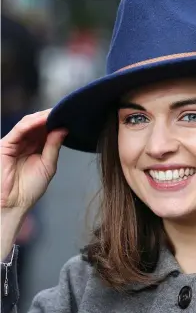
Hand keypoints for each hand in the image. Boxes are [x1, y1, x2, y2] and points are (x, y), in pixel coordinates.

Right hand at [1, 109, 66, 257]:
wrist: (15, 203)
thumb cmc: (30, 188)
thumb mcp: (48, 165)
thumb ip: (54, 146)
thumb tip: (63, 129)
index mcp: (37, 148)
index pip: (47, 130)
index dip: (57, 122)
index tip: (71, 116)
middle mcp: (26, 143)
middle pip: (39, 124)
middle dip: (52, 117)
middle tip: (66, 111)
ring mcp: (15, 143)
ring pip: (29, 124)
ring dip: (43, 117)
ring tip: (57, 113)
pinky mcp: (6, 145)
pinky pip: (19, 130)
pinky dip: (31, 123)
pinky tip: (44, 120)